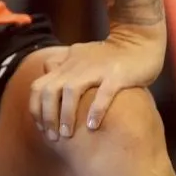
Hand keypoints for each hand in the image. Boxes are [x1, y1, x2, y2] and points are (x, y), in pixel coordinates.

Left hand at [29, 31, 164, 139]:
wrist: (139, 40)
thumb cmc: (109, 55)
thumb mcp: (80, 57)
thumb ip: (63, 66)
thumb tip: (46, 76)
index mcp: (66, 64)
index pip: (39, 86)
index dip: (36, 108)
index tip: (41, 127)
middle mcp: (76, 65)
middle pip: (50, 90)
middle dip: (48, 115)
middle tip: (53, 136)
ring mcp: (96, 68)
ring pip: (71, 91)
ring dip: (67, 115)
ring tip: (67, 134)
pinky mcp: (117, 74)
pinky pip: (103, 92)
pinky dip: (96, 109)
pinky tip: (92, 126)